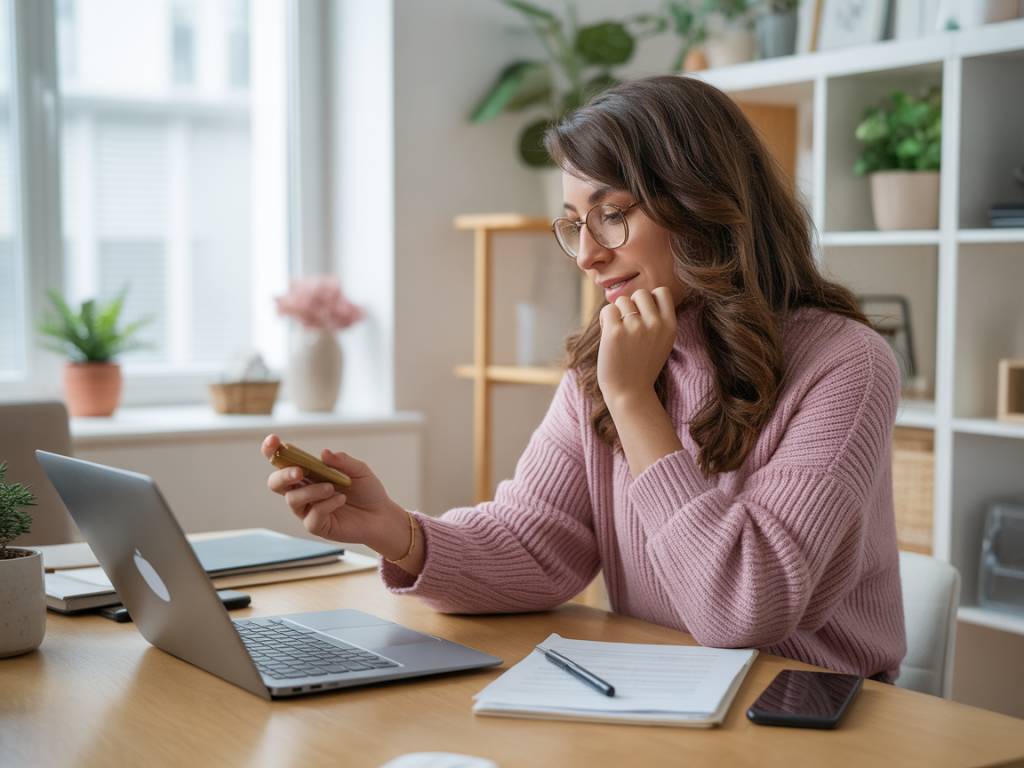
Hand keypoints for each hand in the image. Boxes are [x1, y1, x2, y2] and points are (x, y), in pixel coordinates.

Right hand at [261, 434, 410, 560]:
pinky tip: (341, 500)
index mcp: (308, 473)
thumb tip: (323, 453)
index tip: (273, 440)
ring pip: (293, 499)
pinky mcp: (316, 526)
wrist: (382, 516)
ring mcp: (307, 510)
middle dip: (283, 475)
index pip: (282, 461)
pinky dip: (327, 505)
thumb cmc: (367, 491)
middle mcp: (303, 491)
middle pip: (276, 483)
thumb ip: (342, 461)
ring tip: (331, 488)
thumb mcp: (359, 470)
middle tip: (299, 471)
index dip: (272, 451)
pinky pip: (312, 516)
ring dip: (312, 490)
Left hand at [597, 287, 676, 408]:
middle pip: (640, 293)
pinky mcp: (615, 332)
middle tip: (627, 325)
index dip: (649, 300)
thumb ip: (657, 319)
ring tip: (618, 332)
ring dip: (616, 313)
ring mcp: (635, 327)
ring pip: (622, 300)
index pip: (662, 291)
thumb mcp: (662, 342)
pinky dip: (605, 319)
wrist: (629, 392)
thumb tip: (641, 295)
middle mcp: (655, 324)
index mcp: (670, 325)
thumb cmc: (642, 366)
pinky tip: (608, 333)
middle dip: (631, 305)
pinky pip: (607, 309)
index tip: (643, 315)